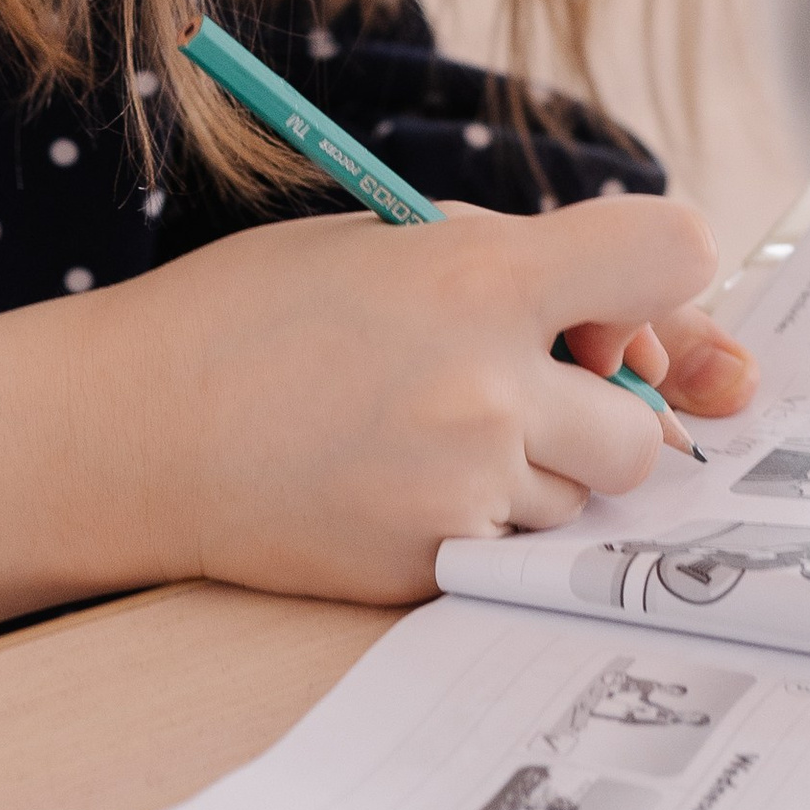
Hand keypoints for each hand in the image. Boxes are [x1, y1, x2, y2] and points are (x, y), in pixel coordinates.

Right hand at [95, 191, 722, 604]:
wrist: (135, 427)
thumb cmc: (264, 313)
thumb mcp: (397, 242)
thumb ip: (528, 271)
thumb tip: (654, 336)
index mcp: (482, 274)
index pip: (674, 254)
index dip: (664, 274)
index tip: (623, 296)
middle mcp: (488, 387)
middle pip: (644, 425)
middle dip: (598, 410)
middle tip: (513, 385)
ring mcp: (460, 489)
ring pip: (580, 498)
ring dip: (536, 470)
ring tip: (424, 431)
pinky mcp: (428, 566)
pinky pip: (514, 551)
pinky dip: (481, 521)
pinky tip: (396, 482)